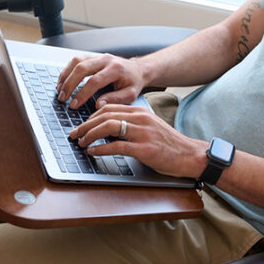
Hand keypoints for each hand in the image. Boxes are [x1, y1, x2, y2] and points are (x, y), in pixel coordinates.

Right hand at [56, 53, 145, 108]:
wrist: (138, 69)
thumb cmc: (133, 83)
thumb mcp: (130, 94)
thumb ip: (114, 99)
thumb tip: (97, 105)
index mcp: (116, 69)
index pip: (94, 81)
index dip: (82, 94)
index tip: (73, 105)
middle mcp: (106, 59)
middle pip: (82, 68)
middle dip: (69, 84)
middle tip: (62, 99)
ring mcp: (98, 56)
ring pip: (76, 61)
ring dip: (65, 76)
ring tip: (60, 91)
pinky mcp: (93, 56)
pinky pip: (76, 60)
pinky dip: (67, 71)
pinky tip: (62, 82)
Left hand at [69, 104, 207, 178]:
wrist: (190, 155)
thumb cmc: (169, 144)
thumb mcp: (149, 127)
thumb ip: (131, 125)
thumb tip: (107, 130)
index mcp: (140, 112)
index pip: (108, 108)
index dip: (90, 117)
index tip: (80, 126)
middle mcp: (140, 119)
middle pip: (105, 116)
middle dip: (85, 125)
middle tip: (74, 134)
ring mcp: (143, 133)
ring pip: (109, 127)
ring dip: (90, 135)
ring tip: (81, 142)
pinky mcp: (145, 149)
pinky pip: (117, 146)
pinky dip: (101, 148)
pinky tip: (93, 152)